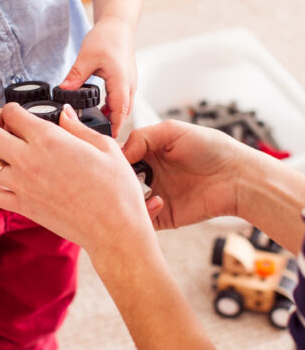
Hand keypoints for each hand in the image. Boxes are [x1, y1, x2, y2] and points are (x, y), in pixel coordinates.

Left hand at [0, 102, 153, 261]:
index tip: (16, 111)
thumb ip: (77, 127)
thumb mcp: (104, 146)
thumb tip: (64, 114)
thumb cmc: (116, 189)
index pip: (12, 113)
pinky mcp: (22, 207)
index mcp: (49, 140)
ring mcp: (21, 185)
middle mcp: (28, 160)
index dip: (11, 108)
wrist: (115, 230)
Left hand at [58, 17, 136, 137]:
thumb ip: (75, 76)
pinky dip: (111, 111)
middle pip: (122, 116)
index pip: (119, 113)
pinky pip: (120, 103)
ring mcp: (129, 86)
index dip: (112, 129)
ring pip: (122, 110)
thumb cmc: (107, 38)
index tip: (102, 143)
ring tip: (92, 131)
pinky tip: (96, 114)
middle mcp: (129, 87)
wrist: (118, 25)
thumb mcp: (87, 57)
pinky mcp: (125, 84)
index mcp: (122, 83)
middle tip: (92, 142)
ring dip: (110, 121)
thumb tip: (63, 91)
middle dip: (110, 129)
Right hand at [122, 120, 247, 229]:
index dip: (113, 159)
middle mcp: (148, 175)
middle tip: (121, 178)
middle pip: (119, 180)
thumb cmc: (211, 148)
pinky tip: (158, 201)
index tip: (110, 161)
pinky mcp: (164, 215)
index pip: (119, 157)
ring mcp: (154, 196)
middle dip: (116, 180)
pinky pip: (143, 219)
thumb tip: (119, 153)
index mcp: (148, 154)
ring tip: (138, 191)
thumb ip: (141, 137)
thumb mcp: (172, 130)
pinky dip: (143, 213)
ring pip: (126, 201)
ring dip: (127, 197)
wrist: (239, 177)